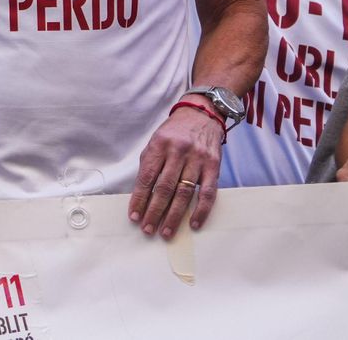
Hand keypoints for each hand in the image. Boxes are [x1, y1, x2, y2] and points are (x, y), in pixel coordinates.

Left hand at [129, 106, 223, 237]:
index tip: (134, 216)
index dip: (139, 199)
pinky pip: (208, 192)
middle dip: (154, 211)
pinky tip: (194, 223)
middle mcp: (178, 152)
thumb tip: (140, 194)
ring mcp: (197, 159)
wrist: (202, 114)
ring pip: (184, 192)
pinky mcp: (214, 166)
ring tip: (166, 232)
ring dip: (174, 216)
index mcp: (159, 145)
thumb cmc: (174, 132)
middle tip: (147, 229)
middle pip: (164, 188)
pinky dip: (201, 210)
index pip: (146, 177)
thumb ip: (149, 165)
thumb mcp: (156, 141)